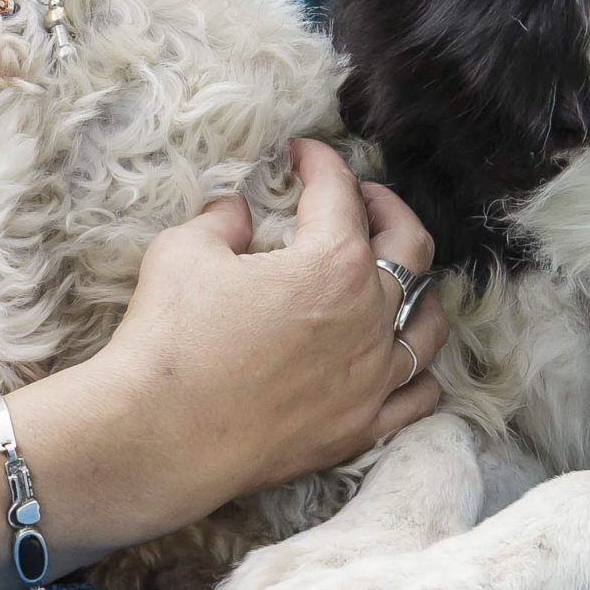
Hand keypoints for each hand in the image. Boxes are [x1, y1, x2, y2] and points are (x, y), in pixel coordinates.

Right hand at [104, 139, 446, 505]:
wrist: (159, 435)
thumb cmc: (170, 337)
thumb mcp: (185, 249)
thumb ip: (223, 219)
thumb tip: (239, 212)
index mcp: (332, 262)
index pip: (338, 192)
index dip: (320, 161)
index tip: (301, 154)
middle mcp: (369, 315)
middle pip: (410, 245)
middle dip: (386, 207)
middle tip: (358, 195)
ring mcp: (372, 378)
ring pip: (430, 322)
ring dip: (417, 287)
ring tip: (393, 275)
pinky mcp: (361, 428)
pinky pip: (419, 394)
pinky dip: (418, 369)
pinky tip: (398, 355)